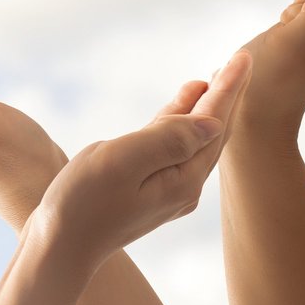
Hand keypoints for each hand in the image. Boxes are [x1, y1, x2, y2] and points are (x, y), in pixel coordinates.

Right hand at [28, 51, 253, 263]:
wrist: (58, 247)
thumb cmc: (82, 202)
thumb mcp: (122, 162)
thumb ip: (168, 139)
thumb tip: (210, 123)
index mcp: (183, 178)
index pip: (214, 123)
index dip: (229, 88)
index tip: (246, 57)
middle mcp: (183, 187)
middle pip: (211, 132)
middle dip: (224, 97)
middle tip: (239, 62)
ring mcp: (164, 191)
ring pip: (191, 140)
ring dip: (201, 109)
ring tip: (210, 79)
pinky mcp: (144, 191)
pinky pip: (170, 149)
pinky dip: (176, 125)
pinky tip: (176, 111)